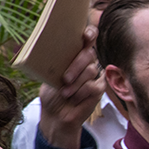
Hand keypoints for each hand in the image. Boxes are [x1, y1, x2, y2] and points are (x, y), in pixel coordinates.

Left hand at [38, 26, 104, 148]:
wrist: (56, 114)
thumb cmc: (52, 93)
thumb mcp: (49, 75)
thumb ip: (57, 64)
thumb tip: (56, 52)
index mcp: (74, 55)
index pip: (88, 38)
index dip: (90, 34)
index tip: (86, 36)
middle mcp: (87, 62)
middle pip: (89, 54)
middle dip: (76, 66)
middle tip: (65, 79)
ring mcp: (94, 75)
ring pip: (91, 71)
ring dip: (76, 83)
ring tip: (65, 93)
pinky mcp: (100, 88)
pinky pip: (94, 86)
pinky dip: (82, 93)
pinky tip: (74, 98)